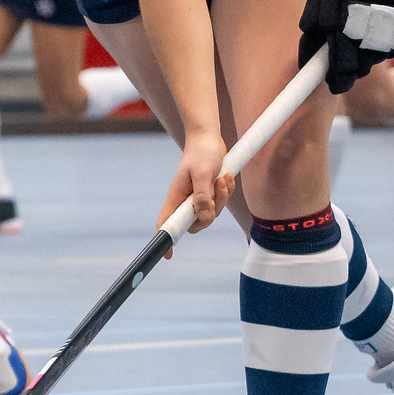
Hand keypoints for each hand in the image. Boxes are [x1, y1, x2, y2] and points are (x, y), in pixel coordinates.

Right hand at [157, 130, 233, 244]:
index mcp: (176, 197)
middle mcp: (185, 200)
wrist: (209, 138)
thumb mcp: (203, 174)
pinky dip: (227, 192)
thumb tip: (204, 217)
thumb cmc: (202, 153)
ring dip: (222, 198)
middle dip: (211, 213)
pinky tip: (227, 176)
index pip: (166, 224)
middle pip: (196, 224)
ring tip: (223, 178)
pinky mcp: (209, 193)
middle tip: (217, 193)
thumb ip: (202, 197)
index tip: (168, 256)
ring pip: (211, 214)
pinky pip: (220, 204)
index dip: (166, 240)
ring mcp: (197, 198)